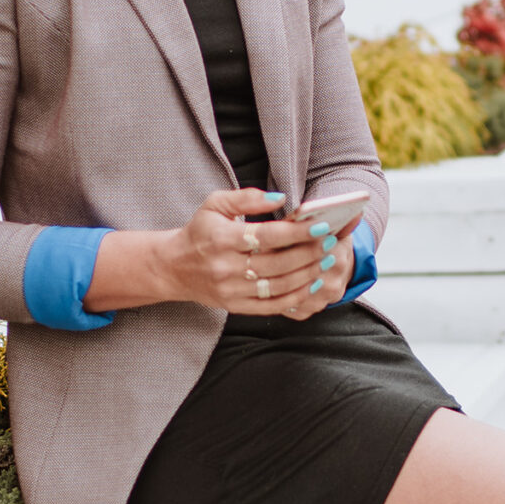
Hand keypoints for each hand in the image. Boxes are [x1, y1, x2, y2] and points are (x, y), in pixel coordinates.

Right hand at [162, 187, 347, 319]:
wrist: (174, 267)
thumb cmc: (200, 231)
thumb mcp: (215, 204)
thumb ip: (247, 197)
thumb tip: (281, 198)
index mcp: (222, 238)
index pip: (266, 236)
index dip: (296, 232)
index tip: (320, 225)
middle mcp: (226, 267)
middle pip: (277, 263)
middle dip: (309, 253)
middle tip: (330, 241)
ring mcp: (232, 290)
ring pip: (279, 286)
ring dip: (307, 274)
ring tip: (326, 260)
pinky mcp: (236, 306)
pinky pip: (272, 306)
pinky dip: (296, 297)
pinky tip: (312, 283)